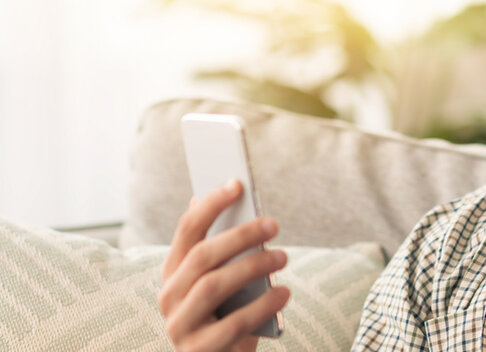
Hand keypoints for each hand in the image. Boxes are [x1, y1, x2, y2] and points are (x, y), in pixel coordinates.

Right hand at [158, 180, 289, 351]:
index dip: (211, 205)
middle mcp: (169, 296)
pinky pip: (233, 323)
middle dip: (239, 235)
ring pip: (213, 286)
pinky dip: (262, 305)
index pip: (187, 230)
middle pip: (202, 256)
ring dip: (252, 266)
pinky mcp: (199, 350)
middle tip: (273, 224)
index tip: (238, 183)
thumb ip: (226, 251)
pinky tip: (283, 292)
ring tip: (283, 256)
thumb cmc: (229, 315)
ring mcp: (180, 325)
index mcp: (174, 272)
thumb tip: (235, 204)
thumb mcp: (226, 282)